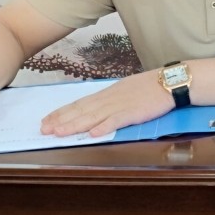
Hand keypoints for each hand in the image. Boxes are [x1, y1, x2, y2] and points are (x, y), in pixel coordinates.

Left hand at [40, 71, 173, 137]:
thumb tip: (96, 109)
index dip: (62, 112)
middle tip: (44, 128)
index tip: (47, 119)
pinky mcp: (134, 113)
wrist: (171, 81)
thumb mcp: (126, 89)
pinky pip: (117, 121)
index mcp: (108, 93)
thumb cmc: (151, 86)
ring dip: (75, 125)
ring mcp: (121, 105)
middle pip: (82, 110)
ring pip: (93, 116)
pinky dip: (104, 127)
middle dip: (61, 120)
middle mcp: (110, 99)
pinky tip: (93, 134)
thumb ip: (111, 99)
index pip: (80, 103)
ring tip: (59, 132)